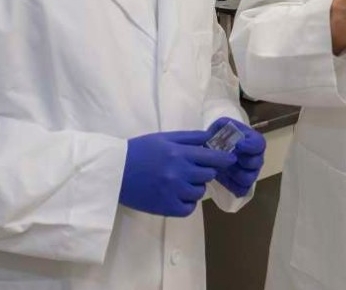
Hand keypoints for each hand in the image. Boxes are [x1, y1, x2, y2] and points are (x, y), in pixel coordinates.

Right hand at [119, 130, 235, 216]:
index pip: (212, 157)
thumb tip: (211, 138)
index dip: (224, 159)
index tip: (230, 160)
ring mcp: (173, 192)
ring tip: (182, 182)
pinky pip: (189, 208)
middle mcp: (179, 172)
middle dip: (206, 171)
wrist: (115, 171)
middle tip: (195, 169)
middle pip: (208, 174)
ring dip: (196, 187)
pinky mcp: (167, 208)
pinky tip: (178, 194)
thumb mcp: (164, 138)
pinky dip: (187, 202)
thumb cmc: (139, 150)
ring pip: (200, 192)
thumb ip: (189, 138)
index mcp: (179, 153)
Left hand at [205, 117, 265, 197]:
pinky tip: (222, 177)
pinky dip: (230, 185)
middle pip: (254, 163)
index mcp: (254, 141)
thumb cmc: (222, 134)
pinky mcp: (243, 185)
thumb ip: (221, 126)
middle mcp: (256, 157)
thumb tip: (216, 133)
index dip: (250, 146)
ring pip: (248, 178)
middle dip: (239, 161)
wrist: (216, 148)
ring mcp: (251, 172)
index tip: (238, 145)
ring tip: (222, 167)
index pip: (259, 144)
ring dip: (233, 173)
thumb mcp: (221, 125)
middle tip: (226, 158)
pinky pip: (241, 190)